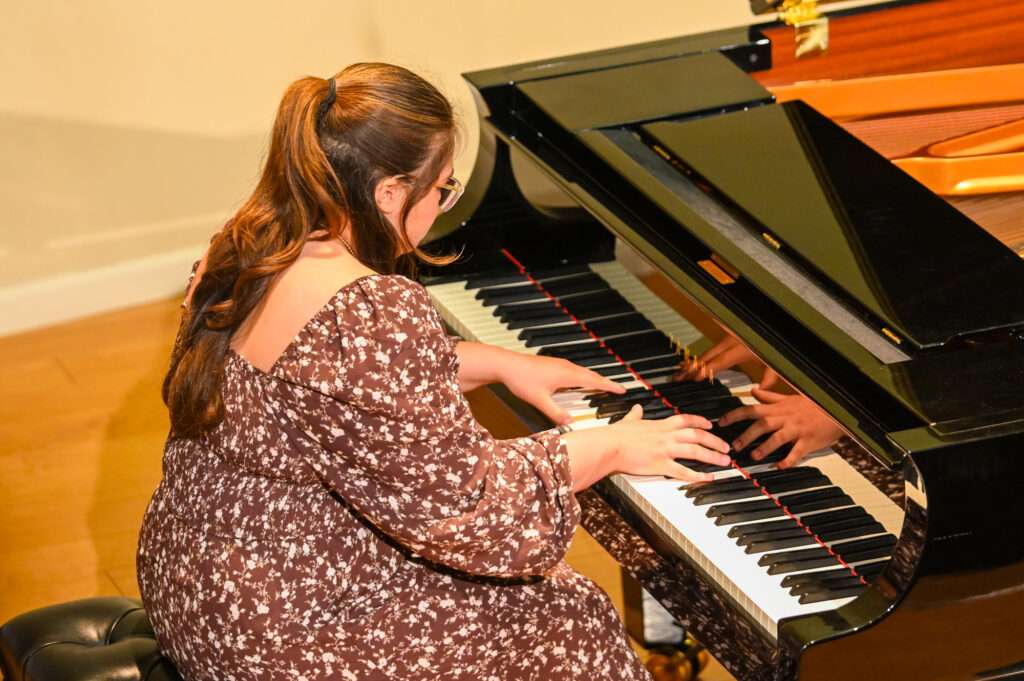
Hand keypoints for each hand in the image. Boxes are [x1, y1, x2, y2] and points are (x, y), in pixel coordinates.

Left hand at [501, 353, 624, 425]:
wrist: (506, 364)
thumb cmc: (521, 379)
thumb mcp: (539, 400)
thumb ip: (555, 412)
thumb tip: (570, 423)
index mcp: (565, 374)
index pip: (593, 379)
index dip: (609, 385)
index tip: (622, 389)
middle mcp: (565, 367)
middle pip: (591, 374)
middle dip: (605, 381)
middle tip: (618, 388)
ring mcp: (559, 364)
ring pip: (582, 371)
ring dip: (595, 378)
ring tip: (604, 385)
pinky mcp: (553, 364)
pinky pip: (574, 370)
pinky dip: (584, 376)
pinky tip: (580, 381)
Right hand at [563, 405, 731, 489]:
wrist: (609, 445)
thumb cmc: (615, 435)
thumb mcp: (628, 420)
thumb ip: (635, 415)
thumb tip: (637, 408)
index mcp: (659, 425)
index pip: (685, 420)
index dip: (700, 421)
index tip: (710, 425)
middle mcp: (666, 436)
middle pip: (697, 435)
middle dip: (714, 440)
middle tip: (726, 447)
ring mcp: (665, 450)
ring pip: (695, 451)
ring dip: (712, 456)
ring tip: (724, 461)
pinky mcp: (660, 465)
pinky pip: (683, 471)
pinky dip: (698, 475)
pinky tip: (709, 478)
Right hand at [674, 335, 777, 387]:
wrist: (771, 330)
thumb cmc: (774, 347)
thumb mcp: (775, 364)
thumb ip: (769, 379)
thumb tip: (759, 391)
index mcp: (742, 349)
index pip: (720, 361)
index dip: (707, 370)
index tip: (696, 377)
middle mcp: (731, 342)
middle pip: (708, 357)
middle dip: (692, 368)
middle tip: (680, 377)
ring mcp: (727, 340)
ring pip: (706, 353)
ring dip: (692, 363)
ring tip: (679, 372)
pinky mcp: (726, 339)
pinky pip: (709, 350)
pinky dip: (698, 357)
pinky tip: (687, 362)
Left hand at [717, 389, 842, 468]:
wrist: (836, 409)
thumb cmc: (812, 405)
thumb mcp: (789, 398)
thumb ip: (769, 396)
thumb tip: (753, 391)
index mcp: (778, 409)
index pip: (752, 409)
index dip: (735, 414)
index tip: (721, 422)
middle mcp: (785, 418)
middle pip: (762, 424)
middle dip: (747, 434)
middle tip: (734, 445)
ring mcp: (797, 429)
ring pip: (778, 437)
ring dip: (765, 446)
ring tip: (754, 456)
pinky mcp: (809, 440)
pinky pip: (798, 451)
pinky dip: (790, 459)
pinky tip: (781, 466)